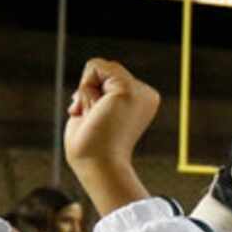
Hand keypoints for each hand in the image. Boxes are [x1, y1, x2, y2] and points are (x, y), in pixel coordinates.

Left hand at [64, 59, 159, 215]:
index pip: (108, 76)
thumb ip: (99, 89)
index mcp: (142, 100)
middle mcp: (146, 94)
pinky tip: (94, 111)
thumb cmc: (91, 144)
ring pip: (99, 66)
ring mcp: (140, 91)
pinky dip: (85, 88)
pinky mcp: (128, 90)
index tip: (94, 119)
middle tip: (94, 118)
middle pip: (104, 68)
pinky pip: (95, 68)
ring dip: (86, 91)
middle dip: (87, 90)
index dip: (91, 93)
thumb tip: (95, 68)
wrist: (98, 164)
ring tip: (95, 116)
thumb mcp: (96, 109)